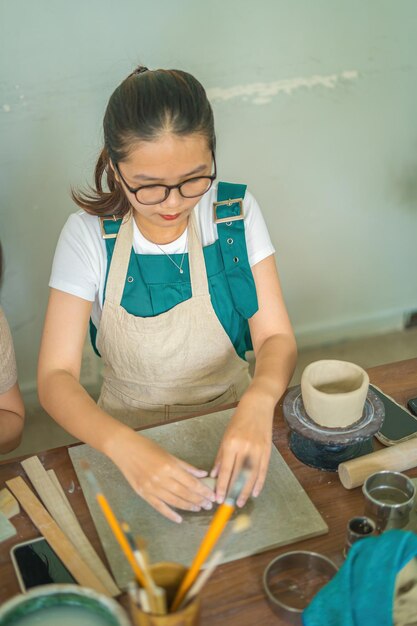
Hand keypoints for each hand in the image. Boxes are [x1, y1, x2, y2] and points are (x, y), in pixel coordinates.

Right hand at [108, 429, 215, 522]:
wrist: (124, 448)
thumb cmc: (146, 447)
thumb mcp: (168, 453)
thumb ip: (186, 466)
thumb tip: (202, 474)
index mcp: (169, 467)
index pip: (191, 483)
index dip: (203, 491)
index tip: (212, 496)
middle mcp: (161, 479)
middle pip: (185, 494)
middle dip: (199, 500)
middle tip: (208, 504)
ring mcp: (151, 488)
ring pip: (174, 502)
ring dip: (188, 506)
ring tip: (198, 508)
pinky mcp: (143, 494)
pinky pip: (159, 507)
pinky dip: (170, 514)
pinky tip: (179, 518)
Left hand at [211, 390, 273, 506]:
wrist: (257, 406)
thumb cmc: (239, 420)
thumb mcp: (225, 436)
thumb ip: (221, 456)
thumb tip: (215, 474)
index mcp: (231, 443)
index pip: (226, 470)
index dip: (222, 486)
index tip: (218, 498)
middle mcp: (244, 448)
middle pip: (238, 475)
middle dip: (233, 492)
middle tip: (228, 505)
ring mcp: (257, 450)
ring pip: (251, 476)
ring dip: (245, 491)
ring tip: (241, 502)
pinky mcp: (267, 450)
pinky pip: (262, 471)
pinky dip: (259, 483)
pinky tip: (254, 492)